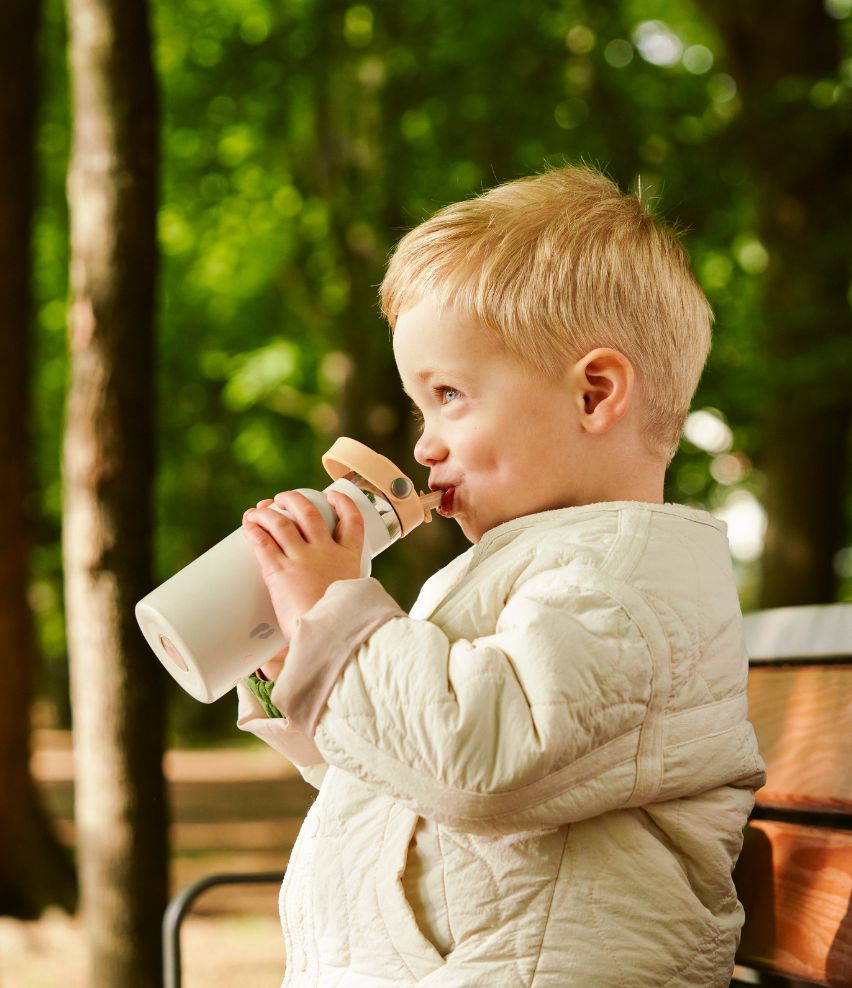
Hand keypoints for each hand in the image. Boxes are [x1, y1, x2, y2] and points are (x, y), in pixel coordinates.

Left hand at [242, 490, 363, 637]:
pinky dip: (254, 530)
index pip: (352, 521)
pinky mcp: (279, 569)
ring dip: (268, 512)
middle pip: (310, 513)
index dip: (343, 504)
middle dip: (295, 500)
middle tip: (284, 499)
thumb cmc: (342, 629)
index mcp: (349, 560)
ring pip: (282, 521)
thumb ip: (337, 609)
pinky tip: (248, 526)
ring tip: (259, 510)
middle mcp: (326, 551)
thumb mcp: (351, 608)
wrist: (332, 635)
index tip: (333, 497)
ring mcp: (302, 558)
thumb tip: (321, 630)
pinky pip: (262, 542)